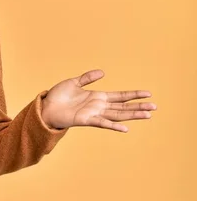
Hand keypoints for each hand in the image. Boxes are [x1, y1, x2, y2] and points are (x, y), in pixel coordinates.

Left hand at [41, 69, 155, 131]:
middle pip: (123, 107)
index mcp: (97, 97)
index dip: (133, 95)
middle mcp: (98, 106)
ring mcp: (93, 114)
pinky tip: (125, 128)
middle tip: (155, 107)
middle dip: (138, 106)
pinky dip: (114, 125)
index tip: (148, 94)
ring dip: (132, 115)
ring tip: (148, 115)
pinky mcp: (86, 120)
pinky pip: (102, 123)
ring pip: (117, 115)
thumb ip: (87, 78)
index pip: (120, 96)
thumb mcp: (74, 83)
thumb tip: (102, 72)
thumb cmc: (58, 96)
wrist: (46, 108)